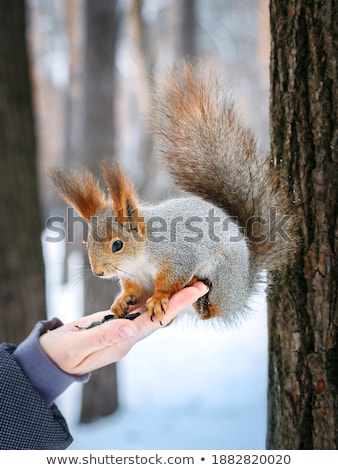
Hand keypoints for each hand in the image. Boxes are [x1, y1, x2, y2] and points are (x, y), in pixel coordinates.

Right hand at [39, 282, 207, 375]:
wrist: (52, 361)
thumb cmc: (62, 353)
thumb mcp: (80, 345)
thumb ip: (103, 336)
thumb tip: (130, 327)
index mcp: (123, 341)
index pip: (156, 321)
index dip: (176, 305)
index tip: (194, 291)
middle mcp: (129, 336)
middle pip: (161, 316)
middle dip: (181, 300)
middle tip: (200, 283)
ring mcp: (123, 331)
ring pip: (152, 312)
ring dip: (170, 299)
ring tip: (186, 283)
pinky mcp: (116, 324)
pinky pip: (138, 311)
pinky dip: (150, 299)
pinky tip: (157, 289)